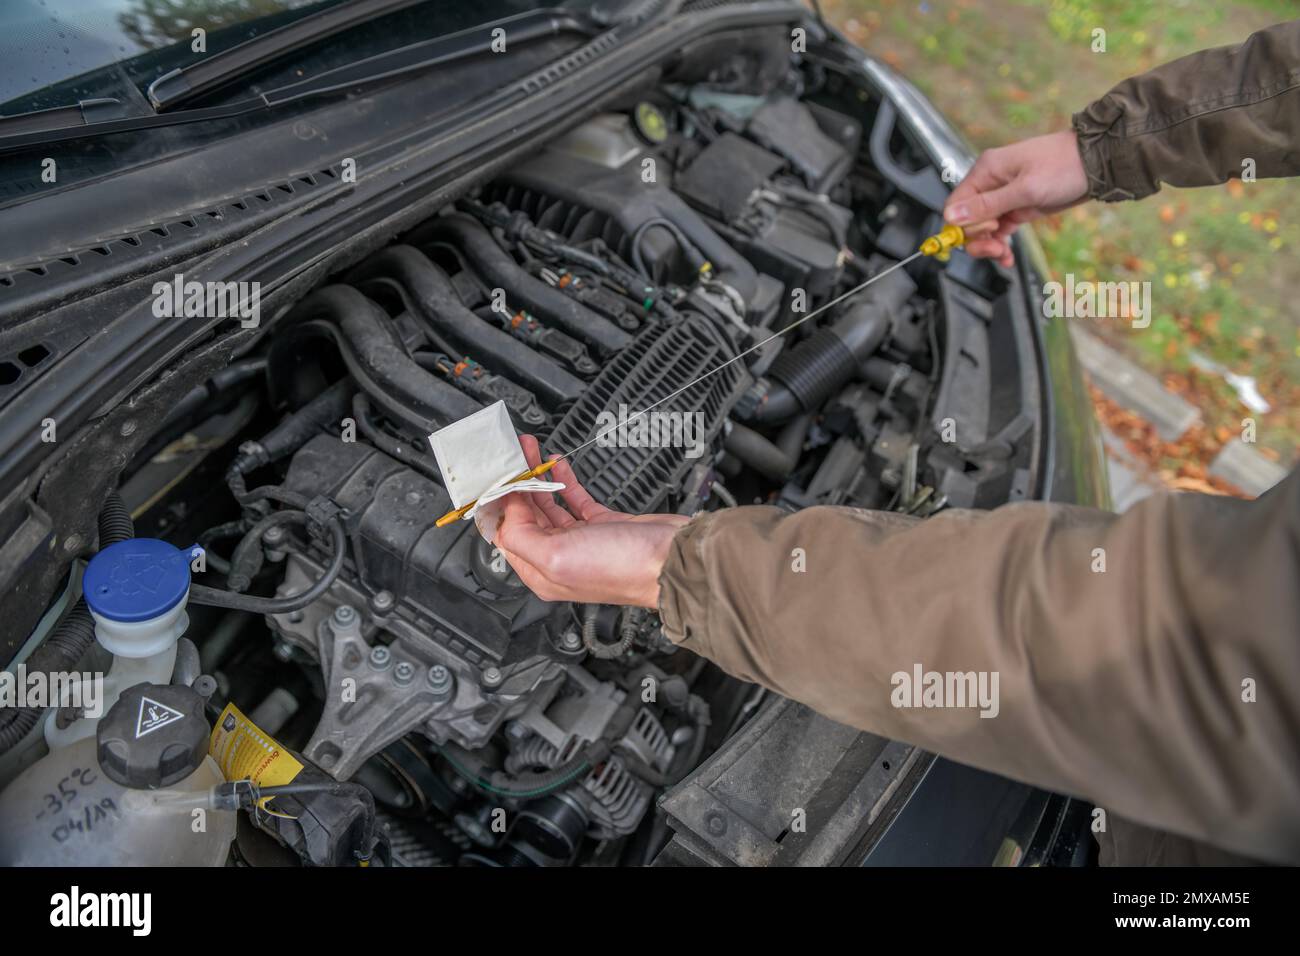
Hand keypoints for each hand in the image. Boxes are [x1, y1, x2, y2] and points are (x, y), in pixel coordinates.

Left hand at [493, 435, 690, 606]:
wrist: (670, 560)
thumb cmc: (621, 568)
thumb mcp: (556, 557)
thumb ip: (521, 536)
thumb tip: (507, 511)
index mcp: (541, 572)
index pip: (507, 534)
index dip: (500, 503)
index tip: (497, 475)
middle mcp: (559, 557)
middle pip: (526, 515)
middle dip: (517, 482)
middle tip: (513, 454)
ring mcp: (582, 541)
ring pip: (549, 504)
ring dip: (538, 477)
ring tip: (531, 452)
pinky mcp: (603, 525)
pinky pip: (575, 499)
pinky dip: (564, 480)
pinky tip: (558, 465)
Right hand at [944, 130, 1089, 265]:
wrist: (1096, 164)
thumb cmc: (1063, 167)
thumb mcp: (1025, 189)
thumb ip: (987, 205)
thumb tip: (952, 216)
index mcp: (986, 171)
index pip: (955, 205)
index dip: (962, 226)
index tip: (984, 236)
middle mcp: (990, 183)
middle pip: (966, 220)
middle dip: (977, 239)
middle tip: (997, 248)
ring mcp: (1002, 196)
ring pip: (981, 228)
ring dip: (989, 245)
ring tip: (1004, 254)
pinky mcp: (1015, 207)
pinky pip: (998, 230)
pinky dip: (1000, 244)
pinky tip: (1007, 256)